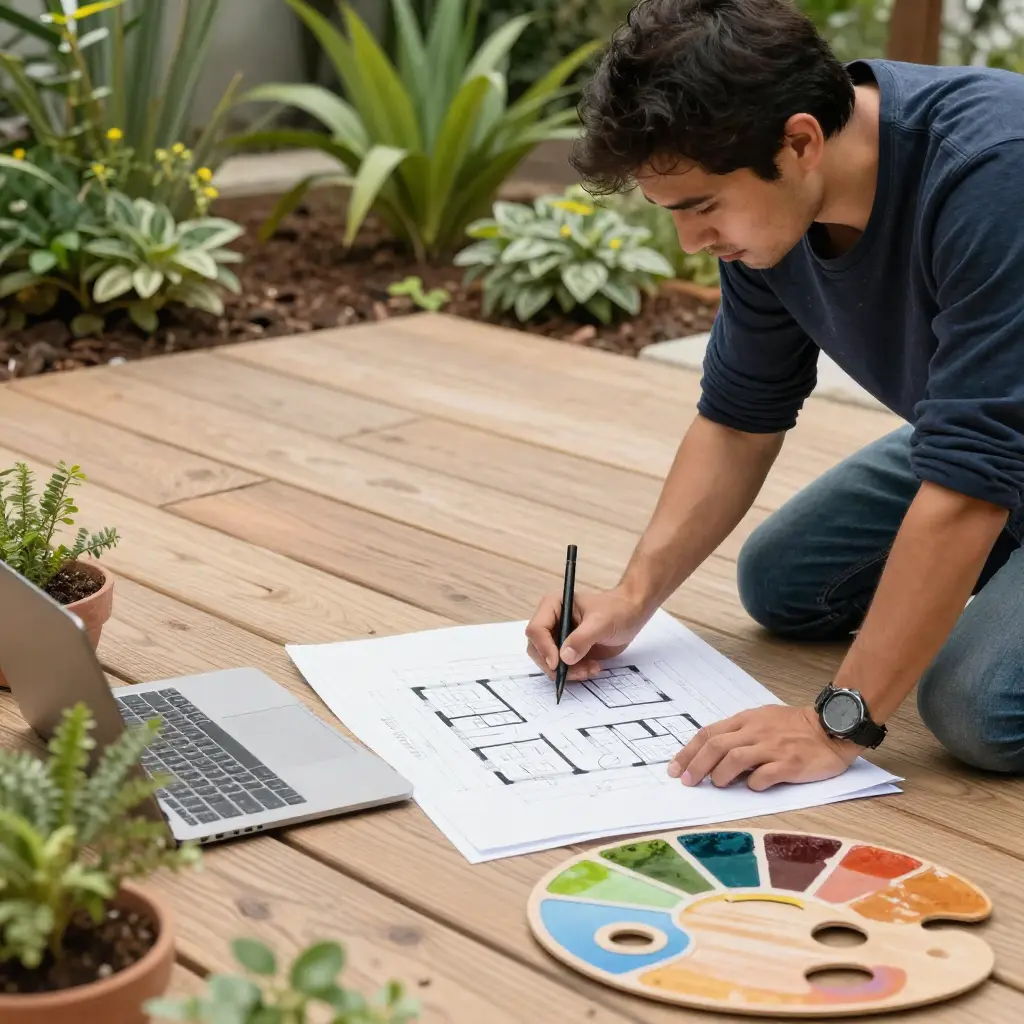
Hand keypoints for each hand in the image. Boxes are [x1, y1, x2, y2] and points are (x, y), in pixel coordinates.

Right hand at [525, 585, 648, 680]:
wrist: (631, 615)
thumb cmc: (617, 610)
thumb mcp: (601, 622)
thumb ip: (582, 638)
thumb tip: (564, 657)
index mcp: (553, 606)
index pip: (536, 630)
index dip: (544, 648)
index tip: (558, 664)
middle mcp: (551, 621)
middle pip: (537, 649)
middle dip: (555, 665)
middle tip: (579, 671)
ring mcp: (558, 637)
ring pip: (548, 662)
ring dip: (567, 672)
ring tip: (591, 669)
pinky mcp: (567, 651)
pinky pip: (562, 668)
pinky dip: (574, 673)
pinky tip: (593, 668)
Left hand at [667, 705, 861, 790]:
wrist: (831, 727)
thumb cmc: (795, 726)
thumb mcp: (762, 719)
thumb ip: (740, 734)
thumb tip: (713, 756)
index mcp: (746, 720)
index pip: (709, 734)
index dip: (688, 752)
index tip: (675, 768)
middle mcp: (755, 732)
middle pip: (716, 747)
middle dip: (696, 765)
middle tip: (687, 782)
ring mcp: (772, 747)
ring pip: (735, 759)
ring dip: (720, 774)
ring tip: (717, 785)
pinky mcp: (789, 764)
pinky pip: (764, 776)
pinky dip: (753, 784)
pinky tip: (752, 788)